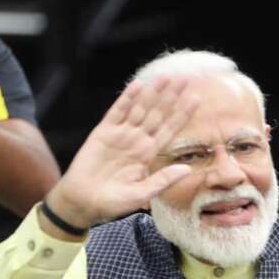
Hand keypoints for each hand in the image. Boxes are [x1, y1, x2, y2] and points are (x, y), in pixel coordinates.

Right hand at [43, 76, 200, 230]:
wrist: (82, 202)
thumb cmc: (112, 202)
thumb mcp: (141, 194)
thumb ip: (162, 180)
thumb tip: (186, 169)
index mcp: (148, 154)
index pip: (170, 130)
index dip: (182, 114)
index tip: (196, 99)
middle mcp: (137, 141)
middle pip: (158, 114)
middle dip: (172, 97)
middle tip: (185, 78)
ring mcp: (120, 135)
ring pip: (140, 109)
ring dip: (153, 93)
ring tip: (166, 77)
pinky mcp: (103, 133)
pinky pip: (117, 112)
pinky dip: (127, 99)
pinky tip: (138, 86)